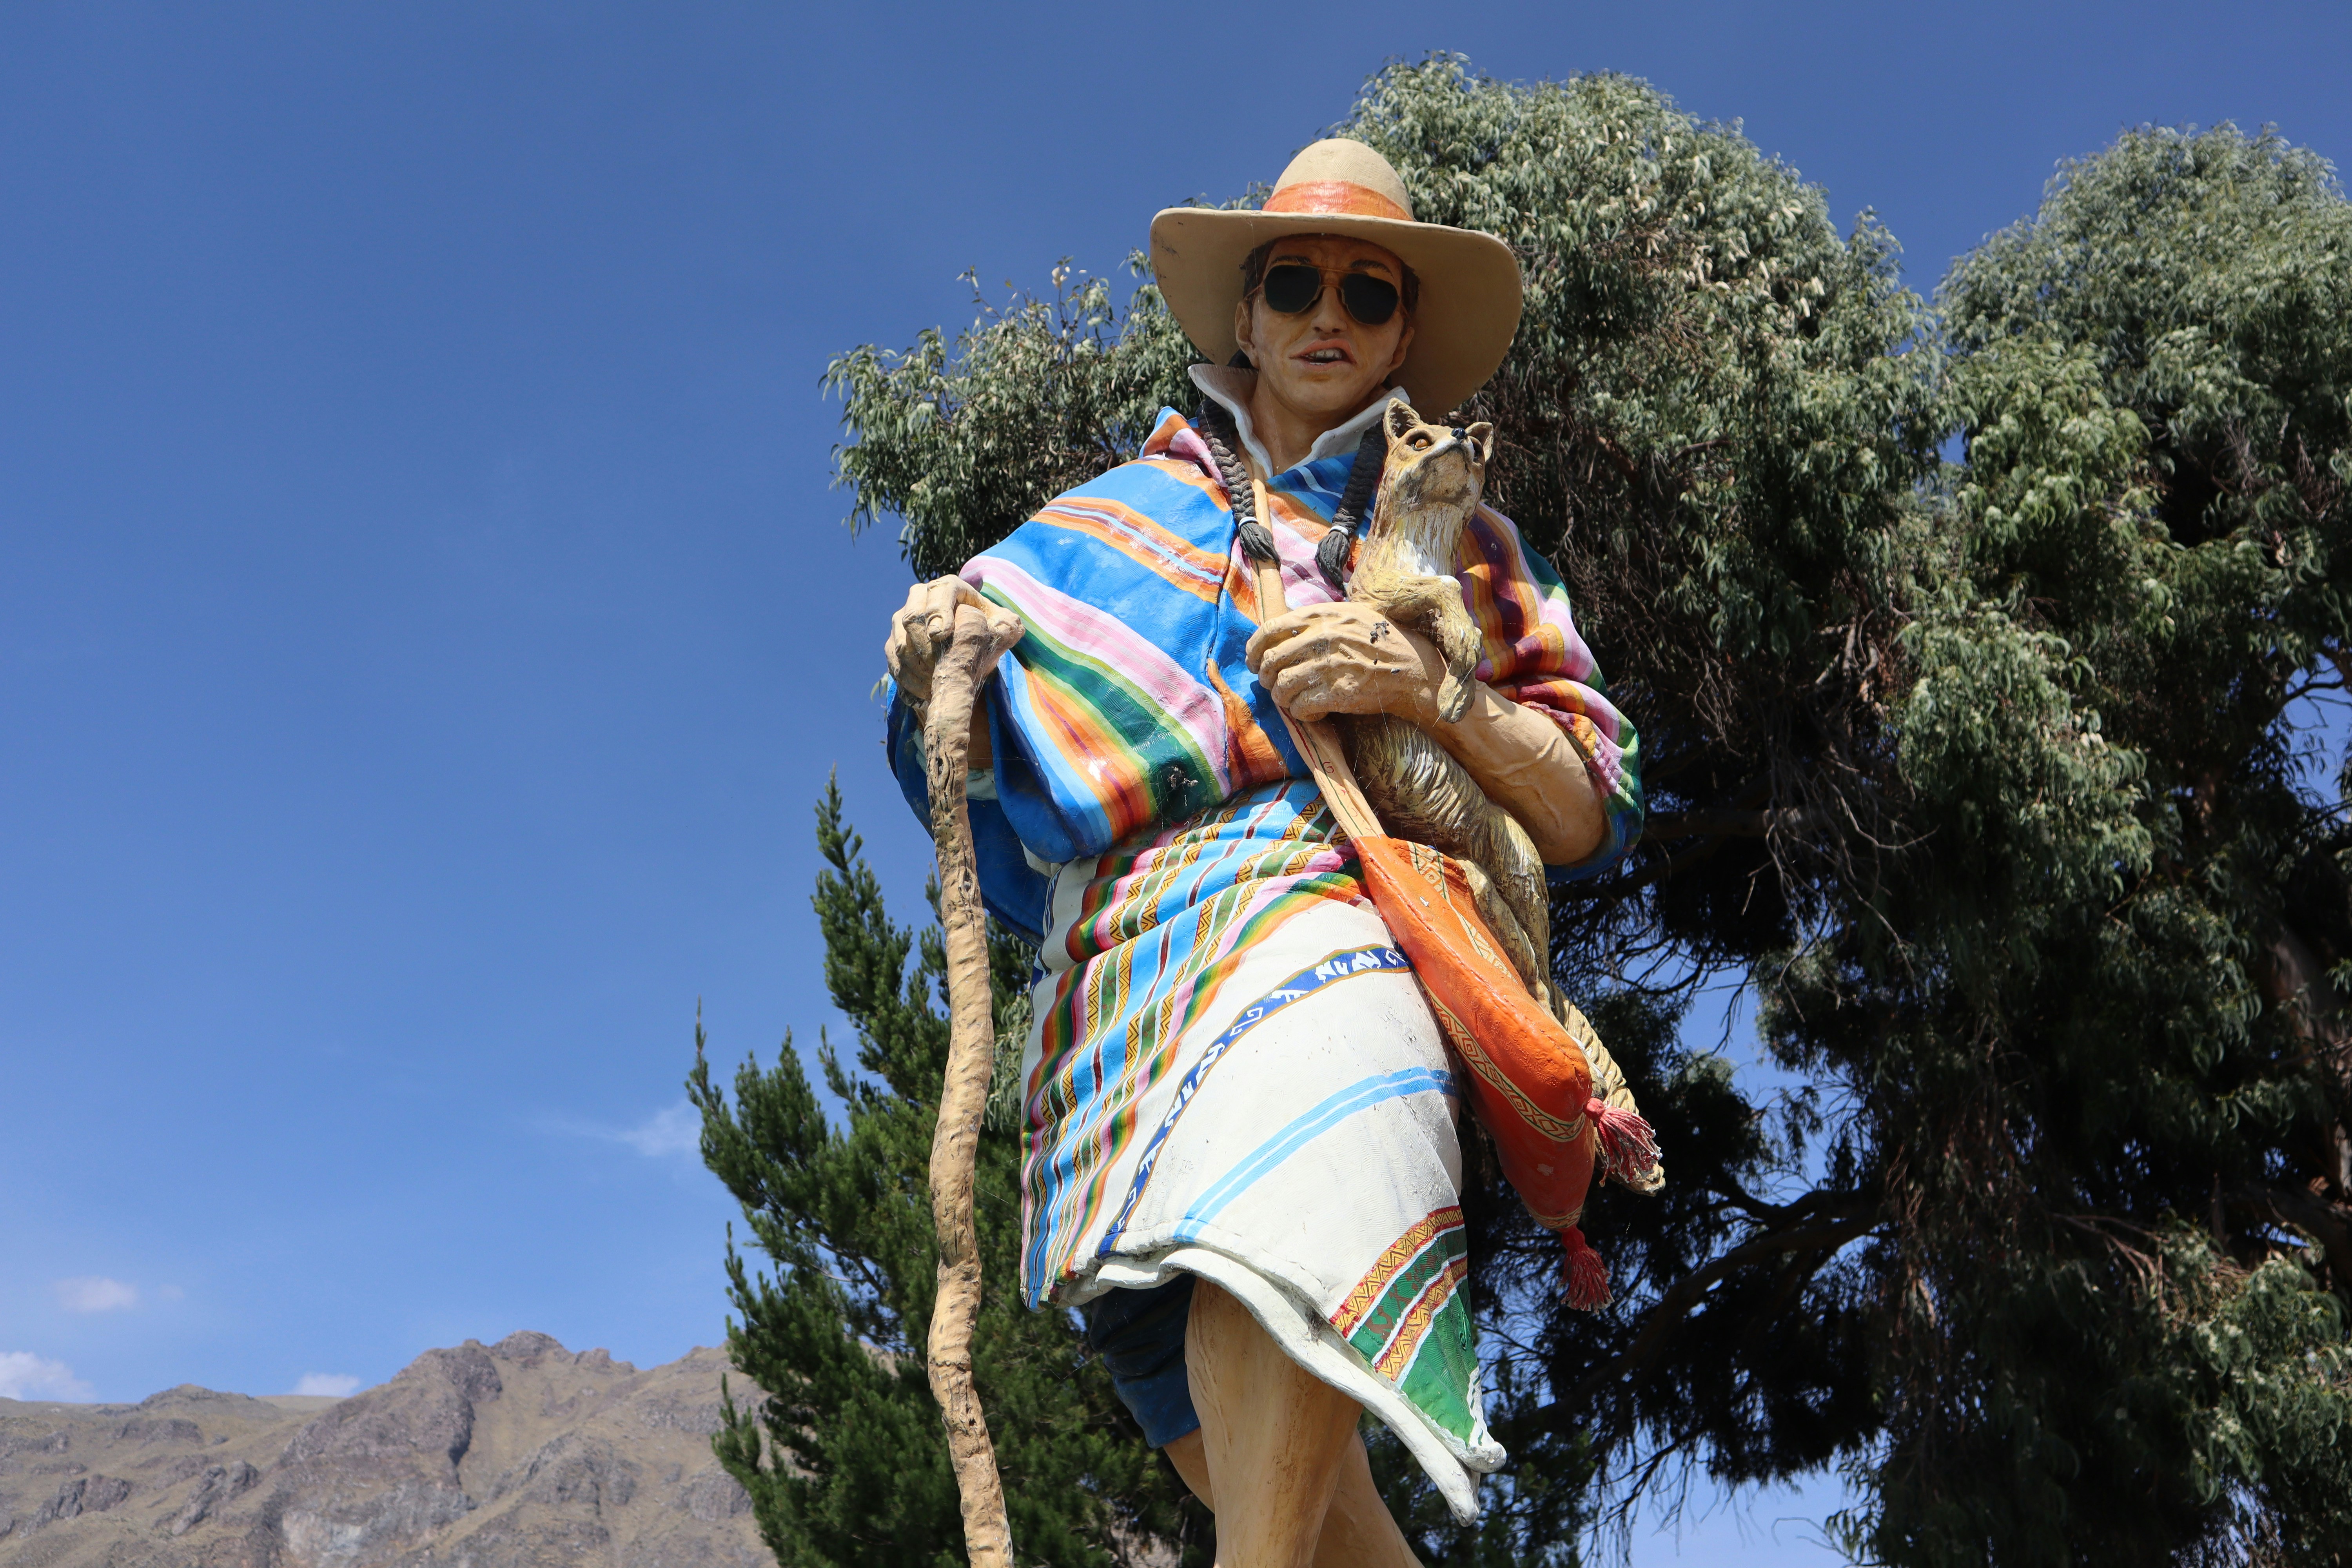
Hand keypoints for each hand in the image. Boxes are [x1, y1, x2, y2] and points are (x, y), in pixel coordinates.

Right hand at [885, 577, 1019, 703]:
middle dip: (925, 645)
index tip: (941, 635)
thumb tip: (1005, 625)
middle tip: (940, 666)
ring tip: (937, 684)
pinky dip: (909, 678)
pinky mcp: (894, 642)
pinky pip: (894, 660)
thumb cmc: (986, 634)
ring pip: (900, 642)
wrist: (966, 651)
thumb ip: (1009, 626)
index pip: (939, 592)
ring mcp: (903, 619)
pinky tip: (926, 692)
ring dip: (918, 666)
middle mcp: (921, 597)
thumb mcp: (1004, 629)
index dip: (938, 612)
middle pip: (912, 616)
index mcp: (949, 588)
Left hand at [1245, 601, 1447, 724]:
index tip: (1253, 662)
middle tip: (1276, 686)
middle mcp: (1321, 637)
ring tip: (1298, 700)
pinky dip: (1303, 713)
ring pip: (1281, 687)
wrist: (1413, 669)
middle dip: (1267, 678)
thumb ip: (1317, 619)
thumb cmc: (1382, 642)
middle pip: (1270, 661)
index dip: (1254, 649)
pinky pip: (1300, 707)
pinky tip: (1315, 711)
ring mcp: (1328, 665)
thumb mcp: (1350, 615)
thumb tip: (1283, 632)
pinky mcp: (1336, 693)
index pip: (1269, 630)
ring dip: (1284, 698)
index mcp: (1321, 614)